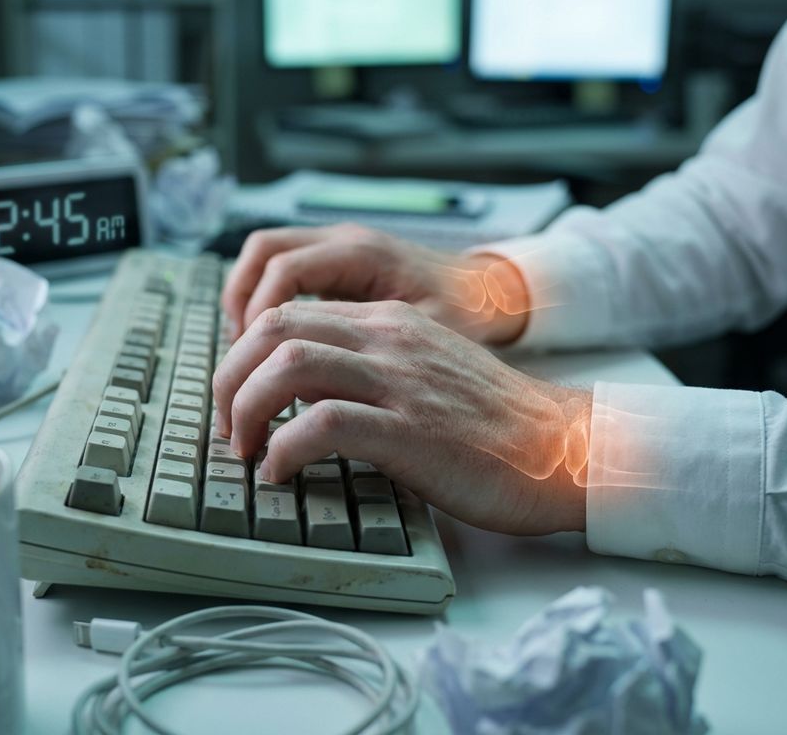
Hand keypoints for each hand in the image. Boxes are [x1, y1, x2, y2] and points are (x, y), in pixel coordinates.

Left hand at [212, 300, 588, 535]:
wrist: (560, 447)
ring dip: (246, 409)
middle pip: (273, 329)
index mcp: (388, 322)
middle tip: (227, 426)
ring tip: (245, 450)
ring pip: (287, 365)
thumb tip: (307, 391)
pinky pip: (322, 423)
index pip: (287, 314)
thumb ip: (372, 365)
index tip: (236, 399)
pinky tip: (280, 472)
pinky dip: (283, 448)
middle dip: (230, 378)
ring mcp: (399, 380)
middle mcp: (388, 339)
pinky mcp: (411, 429)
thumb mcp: (425, 370)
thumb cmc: (492, 422)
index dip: (243, 357)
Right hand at [221, 223, 529, 344]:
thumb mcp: (427, 338)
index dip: (259, 322)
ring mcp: (339, 245)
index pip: (284, 273)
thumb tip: (308, 391)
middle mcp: (345, 240)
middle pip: (263, 255)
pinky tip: (268, 347)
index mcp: (364, 254)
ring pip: (265, 257)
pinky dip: (265, 302)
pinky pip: (283, 270)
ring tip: (243, 358)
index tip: (255, 371)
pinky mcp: (338, 262)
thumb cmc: (470, 316)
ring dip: (245, 303)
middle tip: (236, 367)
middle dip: (239, 311)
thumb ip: (367, 357)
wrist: (496, 292)